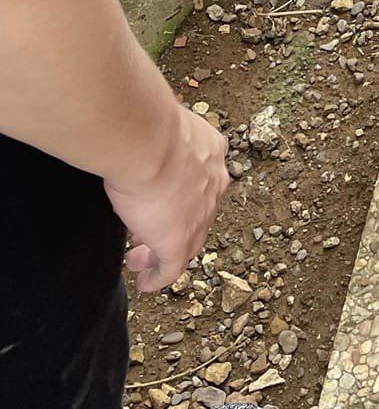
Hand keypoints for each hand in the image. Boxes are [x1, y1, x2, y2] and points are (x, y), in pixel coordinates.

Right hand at [105, 106, 229, 293]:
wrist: (150, 142)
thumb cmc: (147, 125)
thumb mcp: (162, 125)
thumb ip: (158, 133)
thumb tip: (134, 126)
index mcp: (212, 151)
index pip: (203, 177)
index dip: (185, 190)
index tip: (166, 196)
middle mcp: (214, 183)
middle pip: (198, 211)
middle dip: (176, 223)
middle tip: (152, 231)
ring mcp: (199, 216)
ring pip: (187, 242)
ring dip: (163, 252)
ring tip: (140, 259)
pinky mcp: (179, 242)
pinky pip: (172, 267)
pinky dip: (159, 277)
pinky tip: (145, 282)